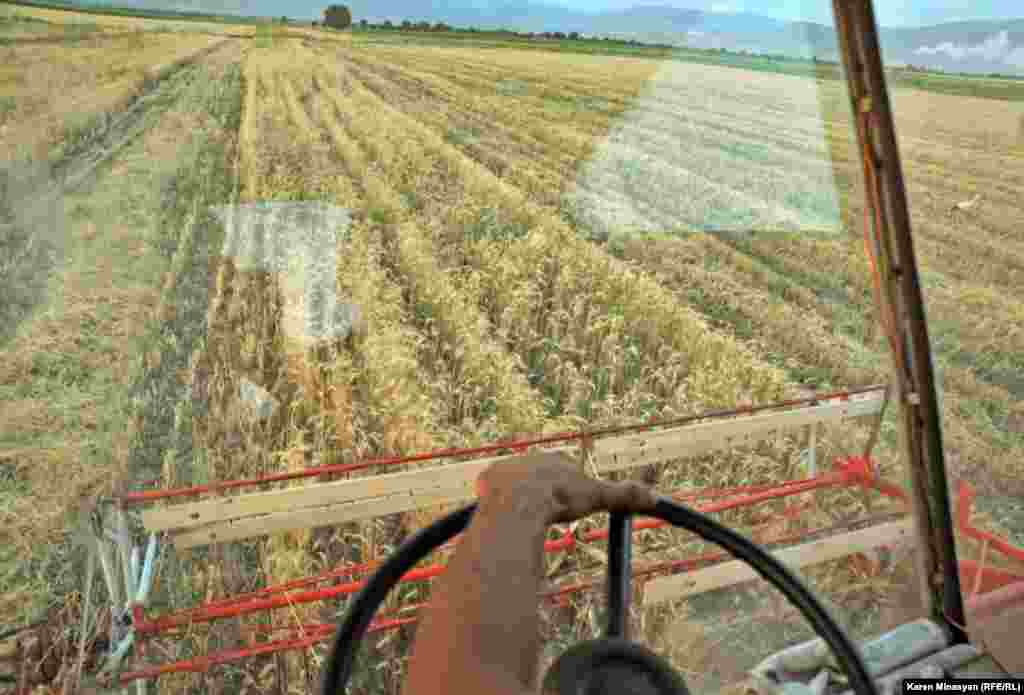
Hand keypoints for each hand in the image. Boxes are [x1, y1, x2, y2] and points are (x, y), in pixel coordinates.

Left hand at [475, 450, 658, 524]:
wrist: (520, 499)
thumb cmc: (560, 497)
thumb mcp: (595, 496)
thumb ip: (621, 495)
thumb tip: (653, 496)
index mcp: (555, 459)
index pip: (563, 469)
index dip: (566, 486)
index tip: (566, 502)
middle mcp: (530, 458)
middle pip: (538, 474)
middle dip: (542, 489)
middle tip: (546, 510)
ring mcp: (507, 467)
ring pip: (513, 482)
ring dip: (518, 495)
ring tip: (524, 514)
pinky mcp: (487, 479)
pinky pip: (492, 491)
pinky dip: (497, 502)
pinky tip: (502, 515)